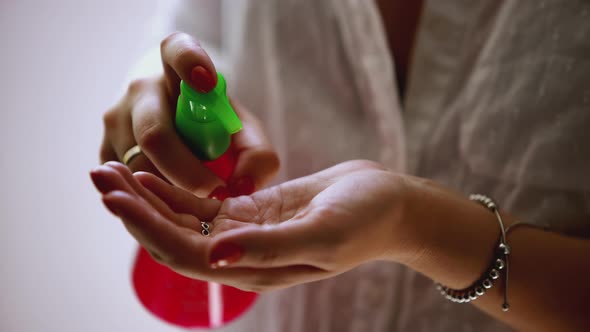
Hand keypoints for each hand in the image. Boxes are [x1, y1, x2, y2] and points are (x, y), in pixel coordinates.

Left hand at [90, 160, 411, 291]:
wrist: (389, 205)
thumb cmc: (364, 220)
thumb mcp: (323, 233)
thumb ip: (269, 248)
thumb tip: (215, 256)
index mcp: (254, 269)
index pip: (185, 253)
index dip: (147, 226)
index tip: (114, 195)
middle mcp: (241, 256)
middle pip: (173, 237)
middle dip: (134, 210)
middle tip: (98, 176)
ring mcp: (244, 233)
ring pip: (183, 220)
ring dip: (147, 198)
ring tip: (111, 170)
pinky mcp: (250, 211)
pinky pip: (202, 204)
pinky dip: (174, 190)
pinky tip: (150, 172)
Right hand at [100, 32, 278, 195]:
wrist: (180, 131)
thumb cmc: (216, 129)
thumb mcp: (243, 133)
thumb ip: (256, 155)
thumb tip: (242, 187)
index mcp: (177, 68)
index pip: (177, 50)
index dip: (190, 63)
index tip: (207, 82)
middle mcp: (141, 89)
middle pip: (155, 133)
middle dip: (186, 170)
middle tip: (215, 190)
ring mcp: (117, 120)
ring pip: (141, 166)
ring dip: (173, 191)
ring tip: (199, 198)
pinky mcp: (105, 153)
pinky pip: (131, 185)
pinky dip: (157, 199)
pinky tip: (176, 200)